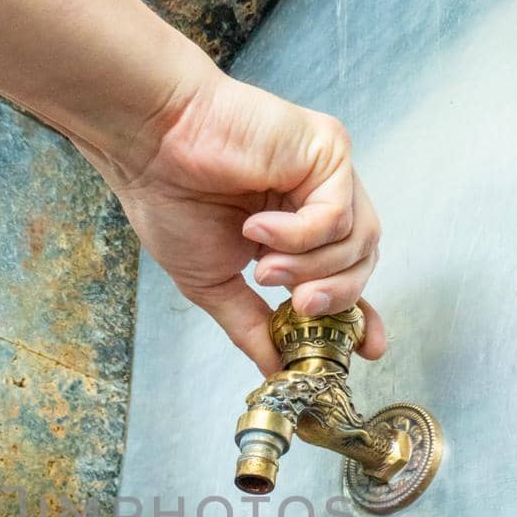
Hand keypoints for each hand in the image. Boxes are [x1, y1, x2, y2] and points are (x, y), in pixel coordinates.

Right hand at [90, 65, 384, 375]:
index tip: (366, 350)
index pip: (345, 276)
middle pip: (363, 262)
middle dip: (334, 297)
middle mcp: (317, 198)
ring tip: (263, 265)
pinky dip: (299, 234)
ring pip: (360, 242)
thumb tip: (275, 371)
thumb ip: (250, 326)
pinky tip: (257, 226)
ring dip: (311, 268)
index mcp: (293, 229)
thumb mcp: (213, 282)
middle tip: (296, 308)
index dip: (360, 315)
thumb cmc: (169, 197)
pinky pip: (338, 213)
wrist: (150, 145)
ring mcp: (325, 172)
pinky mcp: (328, 148)